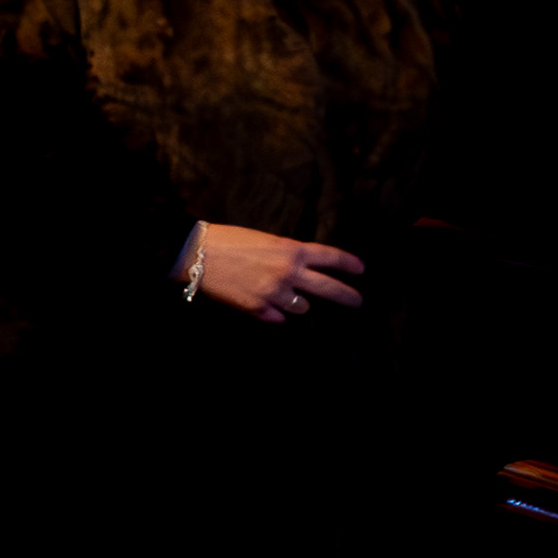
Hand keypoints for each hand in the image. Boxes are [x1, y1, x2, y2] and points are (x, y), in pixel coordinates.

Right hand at [189, 224, 363, 321]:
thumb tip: (303, 270)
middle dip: (348, 297)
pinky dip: (275, 313)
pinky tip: (264, 305)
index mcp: (292, 250)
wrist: (196, 253)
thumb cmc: (229, 240)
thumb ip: (288, 254)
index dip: (350, 264)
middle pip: (329, 288)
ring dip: (298, 304)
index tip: (360, 270)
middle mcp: (288, 272)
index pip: (332, 257)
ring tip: (285, 297)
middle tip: (357, 302)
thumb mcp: (266, 240)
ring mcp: (274, 293)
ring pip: (303, 307)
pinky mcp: (257, 308)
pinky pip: (278, 317)